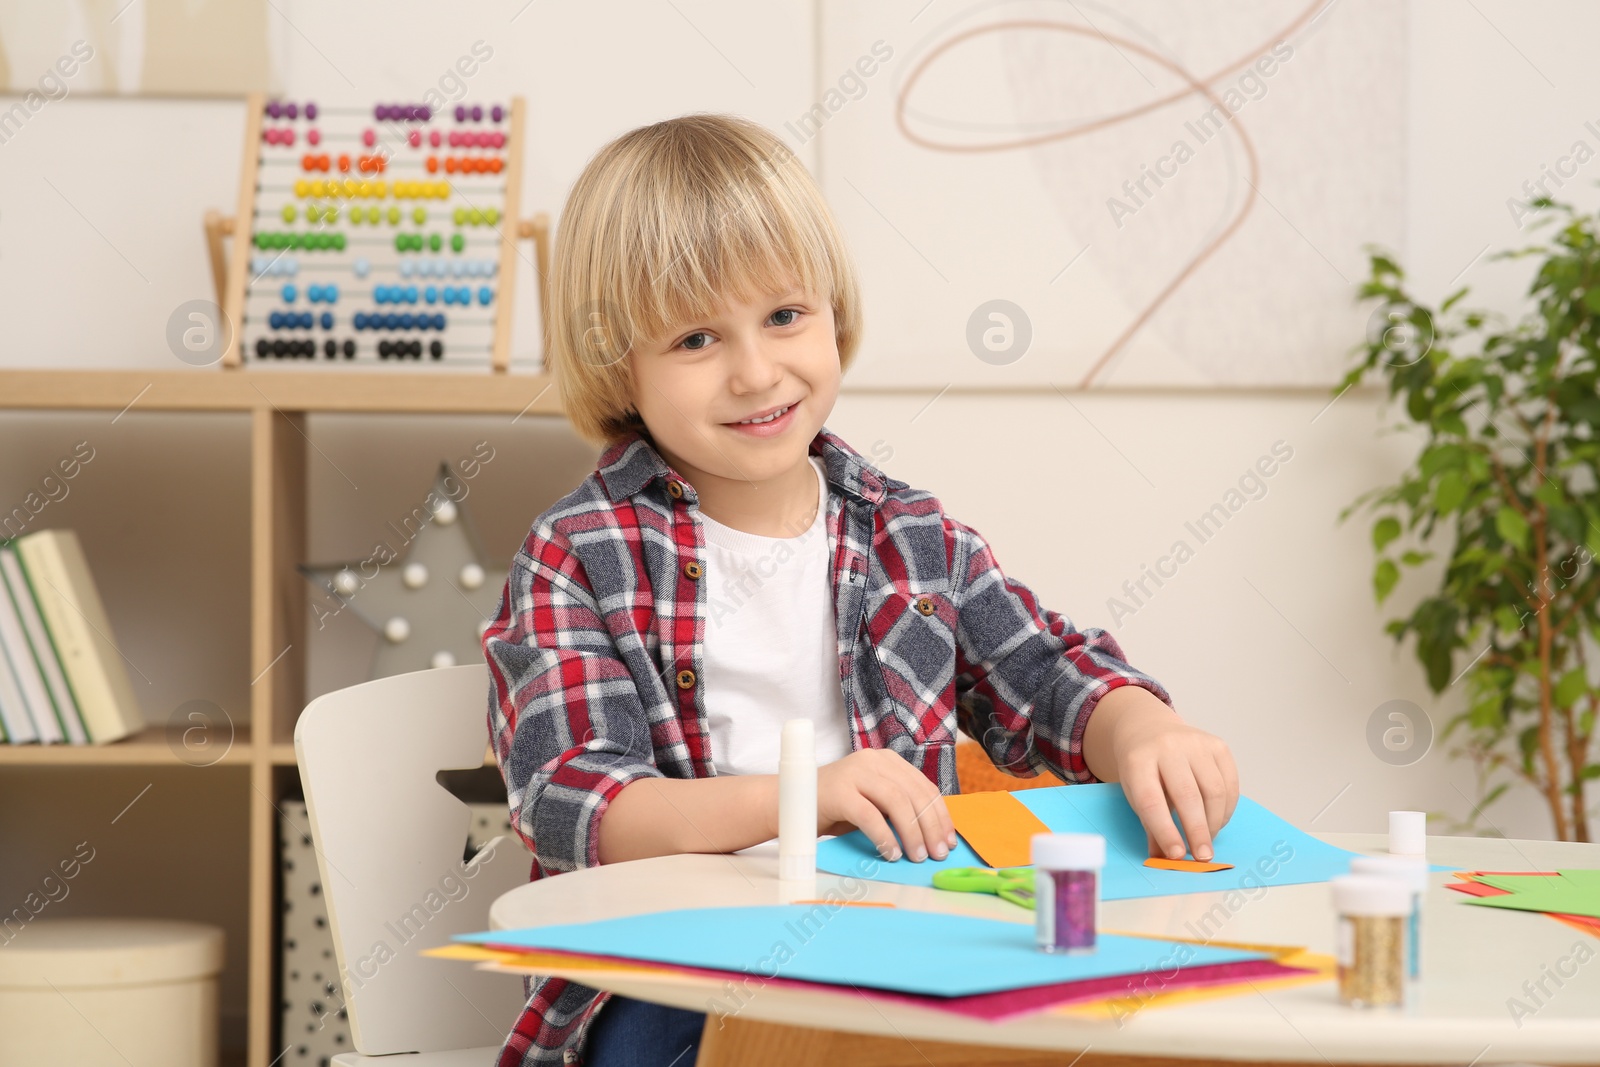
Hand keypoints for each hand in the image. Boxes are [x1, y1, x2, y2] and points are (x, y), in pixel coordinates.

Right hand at [817, 748, 955, 861]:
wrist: (789, 803)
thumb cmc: (836, 808)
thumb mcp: (873, 802)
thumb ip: (899, 809)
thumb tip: (933, 836)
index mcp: (887, 761)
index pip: (924, 787)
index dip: (940, 815)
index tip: (948, 841)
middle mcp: (873, 761)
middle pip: (914, 794)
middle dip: (931, 827)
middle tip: (937, 855)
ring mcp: (855, 773)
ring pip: (896, 802)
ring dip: (912, 832)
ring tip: (917, 856)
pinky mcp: (839, 791)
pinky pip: (870, 816)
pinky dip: (884, 837)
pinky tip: (892, 853)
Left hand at [1082, 686, 1238, 861]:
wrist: (1150, 729)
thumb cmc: (1143, 768)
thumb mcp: (1135, 793)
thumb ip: (1150, 825)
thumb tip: (1163, 859)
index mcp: (1138, 760)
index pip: (1152, 800)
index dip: (1165, 830)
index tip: (1176, 855)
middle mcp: (1167, 747)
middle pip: (1187, 795)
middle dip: (1197, 831)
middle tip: (1202, 857)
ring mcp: (1195, 743)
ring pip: (1214, 791)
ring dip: (1214, 822)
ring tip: (1207, 839)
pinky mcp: (1217, 745)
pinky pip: (1229, 783)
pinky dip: (1226, 809)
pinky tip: (1216, 820)